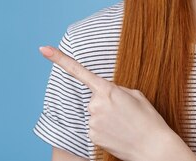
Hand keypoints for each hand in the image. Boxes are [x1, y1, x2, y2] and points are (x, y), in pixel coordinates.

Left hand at [39, 45, 195, 160]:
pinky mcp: (91, 135)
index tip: (43, 49)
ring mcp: (92, 121)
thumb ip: (116, 89)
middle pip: (95, 97)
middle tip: (125, 112)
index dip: (59, 59)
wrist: (152, 146)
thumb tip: (104, 93)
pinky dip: (105, 128)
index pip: (79, 71)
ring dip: (107, 116)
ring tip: (124, 123)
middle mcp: (95, 104)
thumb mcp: (135, 95)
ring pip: (95, 112)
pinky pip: (95, 126)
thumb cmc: (147, 119)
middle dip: (107, 102)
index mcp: (107, 89)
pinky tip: (118, 132)